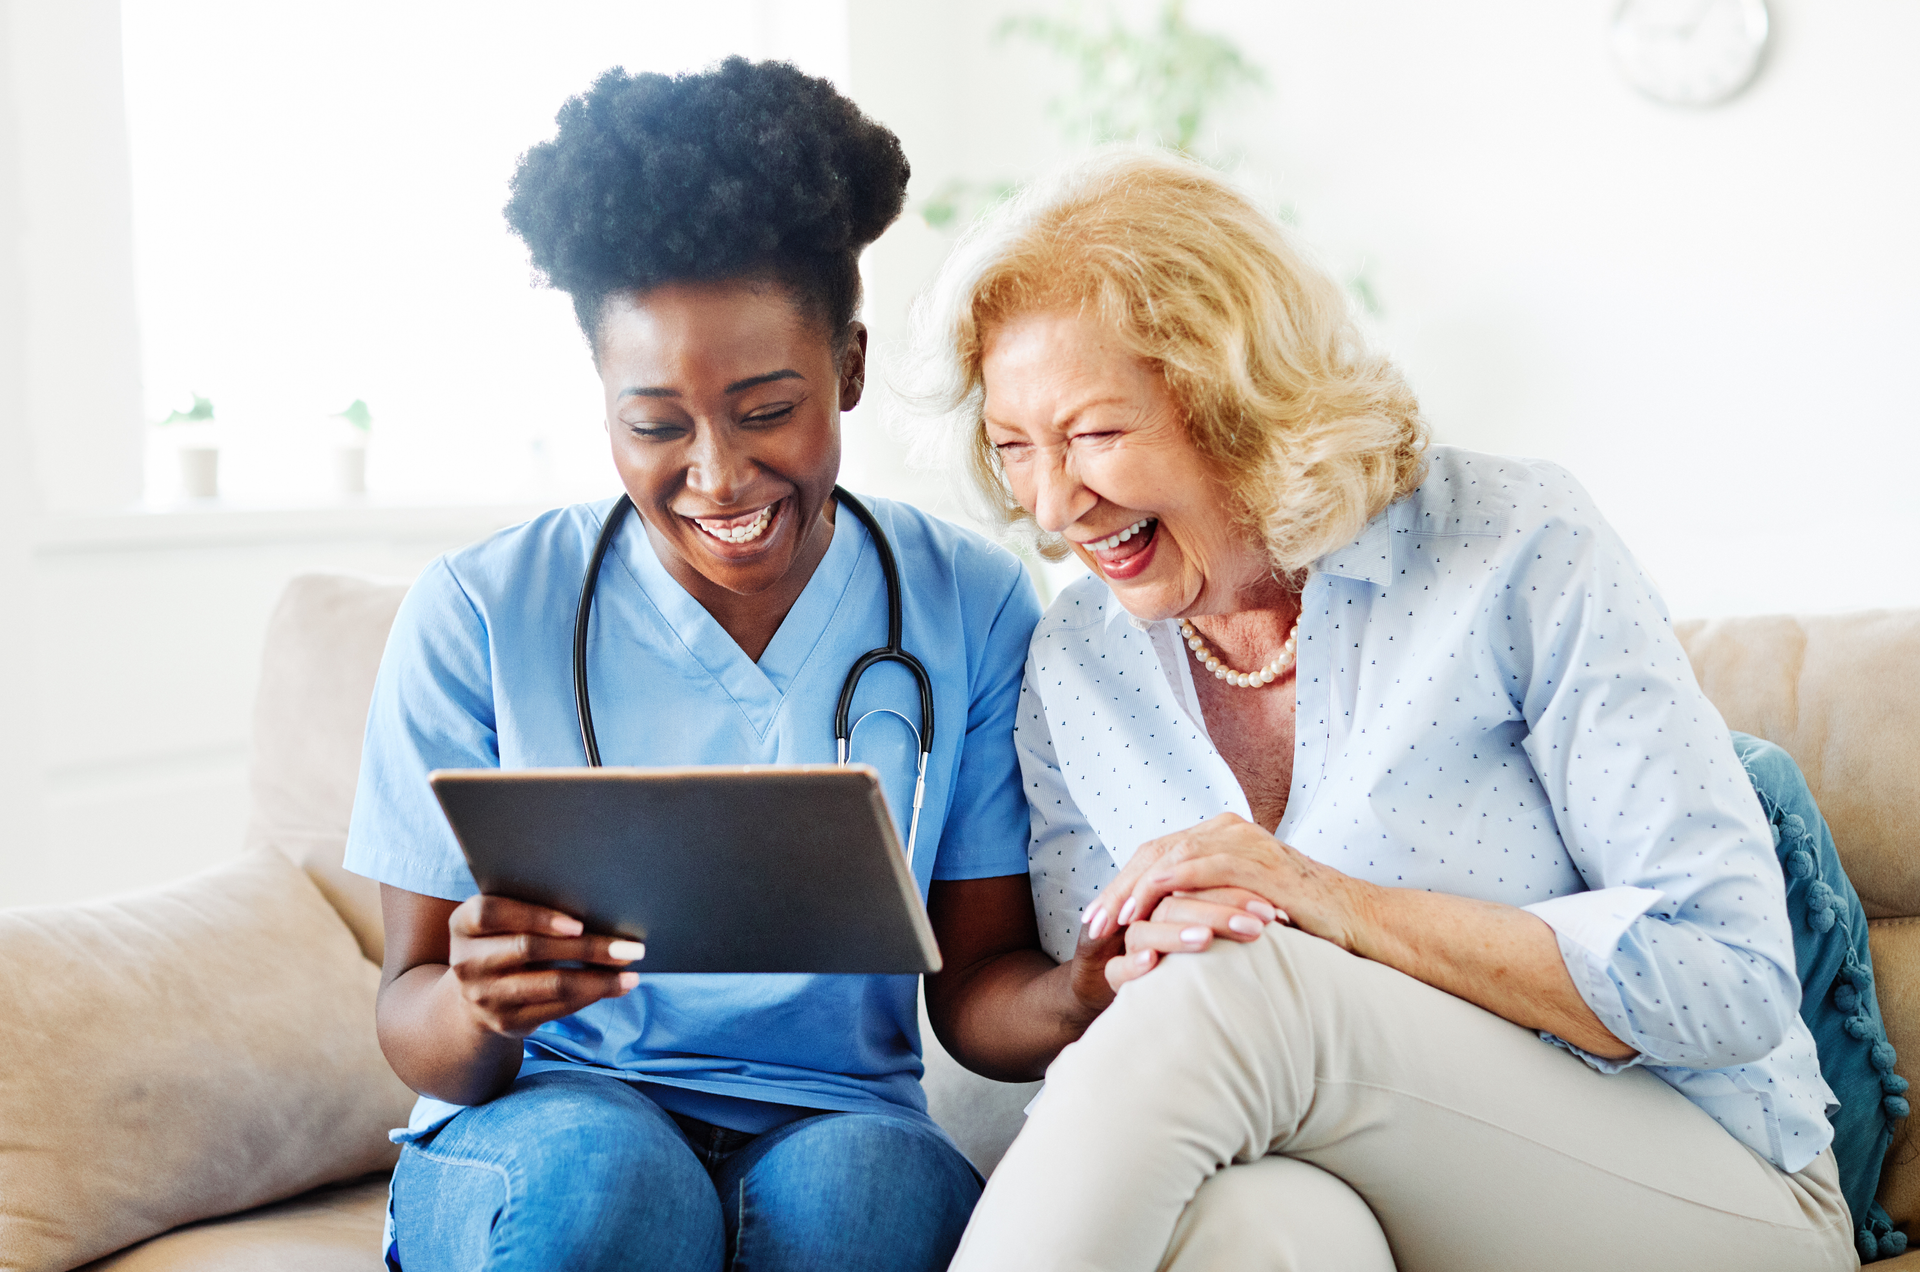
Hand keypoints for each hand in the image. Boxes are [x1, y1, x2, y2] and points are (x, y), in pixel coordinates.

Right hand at [446, 895, 644, 1037]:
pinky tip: (617, 986)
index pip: (492, 913)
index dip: (535, 916)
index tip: (577, 923)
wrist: (474, 995)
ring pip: (551, 985)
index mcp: (463, 924)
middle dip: (586, 947)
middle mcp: (467, 962)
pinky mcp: (507, 1023)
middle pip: (530, 949)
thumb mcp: (502, 920)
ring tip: (631, 973)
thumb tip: (601, 903)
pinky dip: (592, 996)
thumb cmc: (503, 940)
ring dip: (598, 979)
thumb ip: (531, 907)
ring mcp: (484, 996)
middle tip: (630, 947)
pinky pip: (557, 1009)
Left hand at [1085, 813, 1374, 989]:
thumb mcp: (1242, 908)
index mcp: (1221, 837)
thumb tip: (1164, 930)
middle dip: (1119, 889)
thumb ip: (1207, 905)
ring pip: (1170, 856)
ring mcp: (1244, 842)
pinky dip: (1167, 886)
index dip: (1123, 885)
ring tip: (1110, 921)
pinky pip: (1201, 866)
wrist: (1359, 921)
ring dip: (1135, 889)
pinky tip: (1145, 907)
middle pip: (1155, 852)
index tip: (1096, 919)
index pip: (1157, 855)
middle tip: (1090, 924)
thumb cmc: (1302, 923)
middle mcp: (1228, 831)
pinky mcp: (1258, 860)